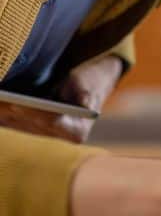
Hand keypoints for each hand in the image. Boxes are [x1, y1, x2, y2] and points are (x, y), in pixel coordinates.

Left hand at [0, 55, 121, 142]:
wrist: (95, 80)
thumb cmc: (92, 78)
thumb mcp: (85, 83)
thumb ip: (82, 96)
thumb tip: (80, 107)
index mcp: (79, 130)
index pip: (52, 122)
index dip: (33, 113)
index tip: (16, 104)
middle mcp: (65, 137)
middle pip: (34, 126)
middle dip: (15, 114)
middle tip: (0, 103)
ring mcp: (53, 135)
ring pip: (25, 127)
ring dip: (8, 117)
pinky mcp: (43, 129)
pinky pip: (23, 124)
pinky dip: (11, 116)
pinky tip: (0, 109)